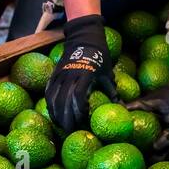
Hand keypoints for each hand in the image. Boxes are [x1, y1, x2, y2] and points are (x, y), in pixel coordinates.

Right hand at [45, 14, 118, 134]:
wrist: (83, 38)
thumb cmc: (99, 56)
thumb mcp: (107, 72)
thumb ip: (112, 90)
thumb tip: (120, 107)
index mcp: (85, 75)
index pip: (79, 97)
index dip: (79, 111)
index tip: (83, 121)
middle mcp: (70, 75)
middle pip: (64, 101)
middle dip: (66, 118)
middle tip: (70, 130)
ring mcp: (60, 75)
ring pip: (53, 98)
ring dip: (56, 114)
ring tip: (61, 125)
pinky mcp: (54, 75)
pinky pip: (48, 92)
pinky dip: (49, 105)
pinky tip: (53, 114)